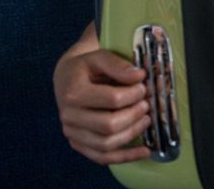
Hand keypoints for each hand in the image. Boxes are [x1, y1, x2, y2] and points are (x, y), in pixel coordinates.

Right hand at [54, 45, 151, 164]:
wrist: (67, 79)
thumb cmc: (85, 68)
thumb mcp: (98, 57)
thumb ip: (118, 64)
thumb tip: (139, 77)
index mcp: (73, 93)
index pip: (112, 100)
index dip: (134, 94)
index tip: (143, 87)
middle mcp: (69, 116)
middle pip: (109, 125)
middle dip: (134, 115)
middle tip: (147, 104)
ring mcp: (72, 133)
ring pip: (106, 144)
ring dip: (132, 133)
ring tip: (146, 119)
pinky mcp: (79, 144)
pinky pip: (103, 157)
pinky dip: (126, 157)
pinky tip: (145, 151)